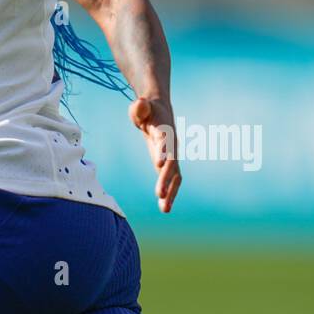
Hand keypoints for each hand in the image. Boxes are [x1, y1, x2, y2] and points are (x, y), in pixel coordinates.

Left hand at [129, 97, 181, 212]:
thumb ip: (139, 108)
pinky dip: (169, 193)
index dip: (162, 151)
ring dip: (170, 191)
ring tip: (165, 209)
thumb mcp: (140, 107)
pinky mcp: (168, 164)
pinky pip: (171, 180)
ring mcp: (172, 155)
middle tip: (159, 194)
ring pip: (174, 175)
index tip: (158, 163)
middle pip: (170, 163)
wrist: (160, 113)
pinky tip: (164, 208)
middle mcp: (171, 145)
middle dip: (165, 178)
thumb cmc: (146, 110)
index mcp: (164, 130)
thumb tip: (140, 104)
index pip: (164, 141)